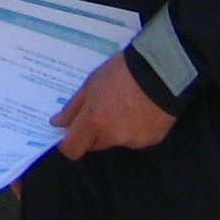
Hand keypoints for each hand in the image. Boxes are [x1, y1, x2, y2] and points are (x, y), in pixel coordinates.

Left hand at [51, 52, 176, 158]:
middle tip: (101, 109)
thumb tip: (57, 124)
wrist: (162, 70)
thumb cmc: (121, 72)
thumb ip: (72, 108)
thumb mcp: (90, 84)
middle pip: (95, 144)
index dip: (68, 143)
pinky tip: (141, 110)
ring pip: (117, 141)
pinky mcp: (154, 140)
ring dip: (116, 130)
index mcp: (95, 122)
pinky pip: (136, 138)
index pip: (73, 149)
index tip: (69, 132)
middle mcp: (114, 137)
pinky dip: (135, 129)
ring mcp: (136, 141)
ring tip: (125, 106)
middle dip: (93, 132)